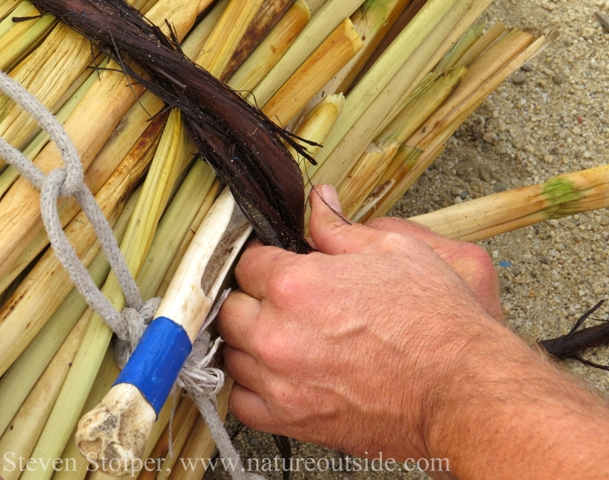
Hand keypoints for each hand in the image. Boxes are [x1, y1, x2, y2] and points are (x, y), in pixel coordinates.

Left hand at [217, 185, 505, 462]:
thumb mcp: (394, 251)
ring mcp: (280, 382)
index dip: (266, 261)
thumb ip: (341, 227)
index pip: (249, 263)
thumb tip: (319, 202)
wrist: (459, 389)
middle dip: (253, 298)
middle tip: (281, 301)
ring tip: (283, 335)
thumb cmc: (436, 324)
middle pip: (231, 309)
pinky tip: (276, 374)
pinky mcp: (291, 419)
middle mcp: (278, 335)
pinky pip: (243, 402)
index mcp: (297, 286)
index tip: (278, 266)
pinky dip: (252, 387)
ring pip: (232, 354)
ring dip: (250, 341)